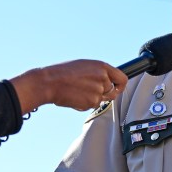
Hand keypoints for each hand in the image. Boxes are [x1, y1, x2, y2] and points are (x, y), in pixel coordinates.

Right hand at [10, 60, 127, 113]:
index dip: (121, 85)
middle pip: (112, 91)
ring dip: (93, 98)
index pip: (122, 78)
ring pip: (101, 99)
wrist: (49, 83)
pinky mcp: (91, 102)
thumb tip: (108, 80)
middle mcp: (103, 78)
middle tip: (89, 91)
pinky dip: (84, 104)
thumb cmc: (62, 73)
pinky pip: (92, 106)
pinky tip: (74, 96)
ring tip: (78, 91)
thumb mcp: (84, 66)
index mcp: (101, 66)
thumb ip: (98, 72)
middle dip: (103, 94)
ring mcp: (98, 91)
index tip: (118, 88)